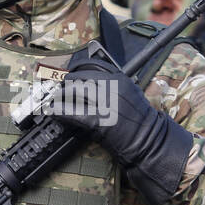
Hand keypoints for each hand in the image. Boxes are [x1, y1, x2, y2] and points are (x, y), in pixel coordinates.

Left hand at [52, 55, 192, 204]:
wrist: (149, 140)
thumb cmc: (140, 121)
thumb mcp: (130, 93)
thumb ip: (112, 85)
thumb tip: (89, 84)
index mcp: (120, 78)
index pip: (92, 65)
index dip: (77, 70)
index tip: (70, 76)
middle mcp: (112, 87)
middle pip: (79, 78)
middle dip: (66, 84)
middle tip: (60, 90)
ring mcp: (105, 103)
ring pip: (74, 92)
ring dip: (60, 96)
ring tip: (55, 99)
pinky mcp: (99, 121)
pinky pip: (73, 112)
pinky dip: (60, 112)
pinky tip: (55, 112)